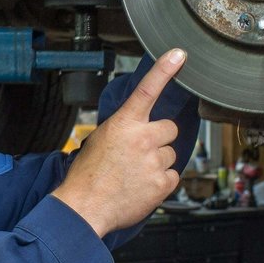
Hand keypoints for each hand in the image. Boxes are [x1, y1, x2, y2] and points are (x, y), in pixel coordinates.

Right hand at [52, 49, 186, 236]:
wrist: (84, 208)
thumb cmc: (88, 176)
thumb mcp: (99, 140)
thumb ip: (123, 129)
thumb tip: (137, 127)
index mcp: (124, 124)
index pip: (148, 89)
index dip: (165, 69)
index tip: (179, 54)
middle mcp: (143, 138)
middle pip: (170, 129)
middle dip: (159, 139)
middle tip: (140, 154)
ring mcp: (154, 161)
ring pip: (171, 154)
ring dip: (158, 162)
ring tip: (136, 174)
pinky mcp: (162, 183)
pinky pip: (173, 176)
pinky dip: (161, 182)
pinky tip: (142, 187)